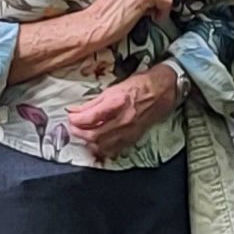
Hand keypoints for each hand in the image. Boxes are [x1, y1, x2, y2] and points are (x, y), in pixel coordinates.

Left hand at [67, 65, 182, 155]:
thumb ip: (93, 102)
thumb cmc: (139, 84)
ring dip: (88, 142)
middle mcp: (123, 120)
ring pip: (102, 146)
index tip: (70, 117)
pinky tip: (97, 143)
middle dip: (79, 133)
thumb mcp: (114, 88)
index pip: (90, 118)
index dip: (75, 120)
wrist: (164, 91)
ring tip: (83, 134)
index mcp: (117, 103)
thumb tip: (75, 111)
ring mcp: (129, 131)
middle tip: (73, 127)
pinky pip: (114, 149)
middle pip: (94, 135)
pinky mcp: (133, 138)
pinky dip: (102, 148)